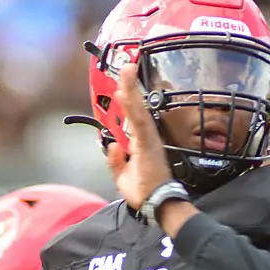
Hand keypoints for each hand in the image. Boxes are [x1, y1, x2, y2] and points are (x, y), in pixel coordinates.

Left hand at [107, 65, 172, 209]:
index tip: (122, 82)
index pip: (132, 116)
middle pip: (136, 107)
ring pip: (137, 108)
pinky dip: (133, 104)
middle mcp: (146, 137)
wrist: (157, 203)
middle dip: (130, 86)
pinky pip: (138, 119)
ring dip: (131, 88)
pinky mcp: (147, 142)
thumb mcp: (123, 176)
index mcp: (141, 143)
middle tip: (127, 66)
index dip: (127, 99)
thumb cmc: (145, 192)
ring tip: (127, 70)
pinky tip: (127, 90)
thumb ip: (116, 160)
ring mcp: (148, 138)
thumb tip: (112, 146)